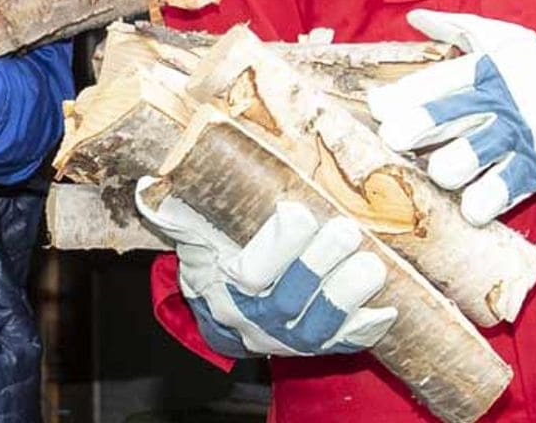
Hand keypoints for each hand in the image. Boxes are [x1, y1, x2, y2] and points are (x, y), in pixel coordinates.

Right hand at [137, 186, 396, 357]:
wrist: (224, 309)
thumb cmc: (215, 255)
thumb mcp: (192, 230)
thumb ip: (179, 210)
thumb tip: (149, 187)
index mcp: (223, 288)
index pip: (248, 274)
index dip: (276, 246)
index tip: (297, 212)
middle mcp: (254, 321)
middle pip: (287, 303)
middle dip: (319, 266)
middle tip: (345, 229)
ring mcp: (287, 339)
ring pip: (318, 330)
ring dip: (347, 297)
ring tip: (371, 264)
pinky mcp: (317, 347)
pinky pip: (343, 347)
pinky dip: (366, 330)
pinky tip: (387, 309)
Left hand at [367, 10, 535, 224]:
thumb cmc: (533, 62)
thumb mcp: (498, 36)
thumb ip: (453, 27)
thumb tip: (415, 18)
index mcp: (484, 69)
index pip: (433, 84)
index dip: (400, 98)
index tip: (377, 108)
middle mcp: (498, 102)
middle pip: (444, 119)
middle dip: (412, 131)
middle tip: (395, 141)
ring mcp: (518, 137)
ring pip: (468, 159)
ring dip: (446, 169)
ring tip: (439, 172)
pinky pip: (505, 190)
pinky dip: (484, 202)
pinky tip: (469, 209)